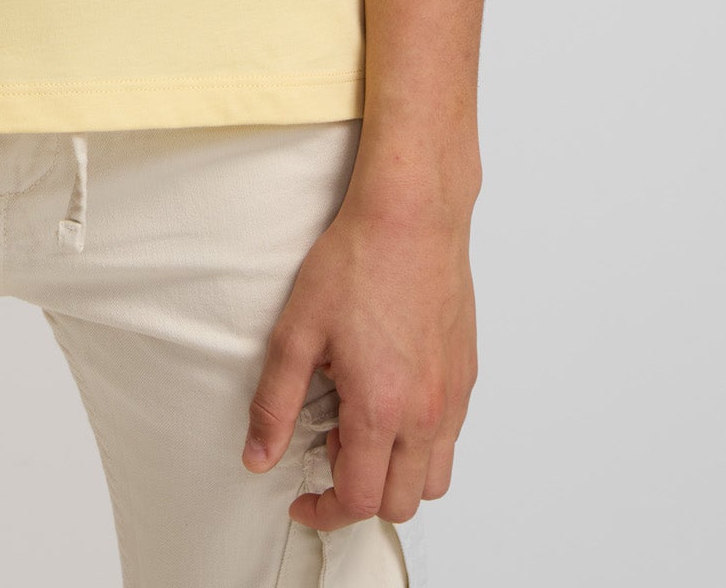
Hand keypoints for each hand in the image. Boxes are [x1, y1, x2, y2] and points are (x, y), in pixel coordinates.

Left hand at [240, 175, 476, 530]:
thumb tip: (258, 457)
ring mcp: (453, 395)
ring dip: (398, 475)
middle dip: (360, 495)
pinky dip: (422, 443)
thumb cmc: (357, 261)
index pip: (359, 500)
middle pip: (401, 503)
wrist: (412, 215)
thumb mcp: (296, 331)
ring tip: (362, 427)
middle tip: (330, 449)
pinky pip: (451, 436)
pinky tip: (391, 398)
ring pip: (434, 478)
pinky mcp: (467, 374)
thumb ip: (275, 404)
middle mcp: (427, 412)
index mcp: (382, 409)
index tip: (304, 498)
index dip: (324, 511)